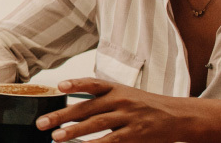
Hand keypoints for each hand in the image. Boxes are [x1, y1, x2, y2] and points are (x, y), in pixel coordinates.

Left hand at [37, 78, 199, 142]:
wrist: (178, 115)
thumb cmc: (145, 105)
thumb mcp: (124, 94)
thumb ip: (99, 100)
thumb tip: (69, 110)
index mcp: (115, 88)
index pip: (92, 84)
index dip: (76, 84)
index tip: (59, 86)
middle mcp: (120, 100)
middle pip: (87, 107)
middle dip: (62, 115)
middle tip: (42, 123)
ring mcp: (128, 117)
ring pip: (96, 124)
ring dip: (74, 131)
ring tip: (56, 137)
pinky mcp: (135, 134)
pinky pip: (112, 140)